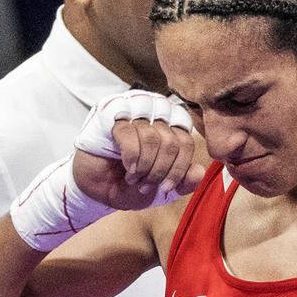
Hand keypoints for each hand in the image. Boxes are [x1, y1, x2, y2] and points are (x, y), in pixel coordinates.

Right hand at [72, 92, 203, 210]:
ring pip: (153, 137)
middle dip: (159, 171)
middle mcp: (156, 109)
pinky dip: (131, 156)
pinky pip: (129, 132)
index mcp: (173, 124)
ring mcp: (133, 108)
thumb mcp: (162, 188)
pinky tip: (127, 168)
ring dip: (144, 166)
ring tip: (134, 178)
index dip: (179, 170)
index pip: (186, 142)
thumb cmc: (131, 182)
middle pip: (171, 141)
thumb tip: (199, 172)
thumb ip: (184, 182)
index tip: (165, 188)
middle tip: (144, 184)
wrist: (97, 188)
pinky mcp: (110, 112)